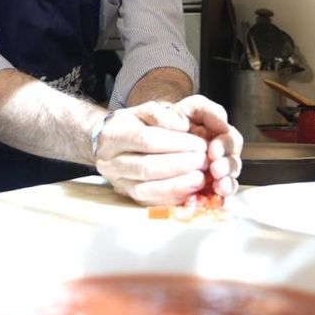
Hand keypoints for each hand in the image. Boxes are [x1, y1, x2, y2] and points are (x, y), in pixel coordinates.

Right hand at [94, 101, 210, 205]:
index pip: (146, 140)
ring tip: (200, 177)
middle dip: (179, 166)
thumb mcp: (145, 111)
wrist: (110, 144)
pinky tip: (189, 191)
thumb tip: (182, 126)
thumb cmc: (133, 125)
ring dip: (177, 185)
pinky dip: (171, 198)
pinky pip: (148, 203)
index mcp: (114, 135)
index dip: (176, 143)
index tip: (200, 144)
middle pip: (146, 167)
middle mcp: (110, 161)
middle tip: (203, 161)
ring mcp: (117, 181)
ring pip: (145, 189)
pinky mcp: (127, 196)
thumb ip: (163, 115)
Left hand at [171, 95, 242, 197]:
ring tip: (219, 184)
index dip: (227, 146)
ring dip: (226, 184)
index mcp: (219, 137)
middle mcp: (218, 157)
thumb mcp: (190, 109)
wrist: (149, 134)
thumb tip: (223, 124)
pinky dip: (218, 200)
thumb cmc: (170, 121)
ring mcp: (211, 176)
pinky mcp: (199, 192)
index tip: (214, 150)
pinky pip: (214, 199)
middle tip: (216, 168)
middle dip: (227, 166)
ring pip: (227, 183)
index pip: (233, 142)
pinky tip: (216, 200)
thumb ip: (208, 111)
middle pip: (233, 164)